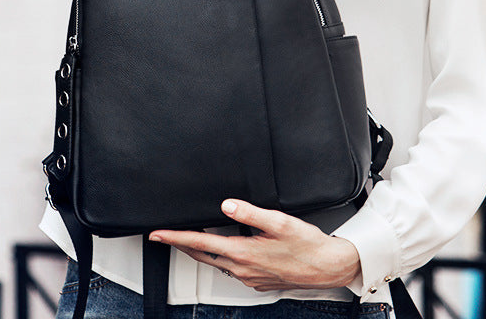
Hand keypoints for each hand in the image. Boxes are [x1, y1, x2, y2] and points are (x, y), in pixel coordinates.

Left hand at [149, 199, 360, 291]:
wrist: (327, 267)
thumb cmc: (307, 244)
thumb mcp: (279, 221)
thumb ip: (251, 212)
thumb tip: (227, 205)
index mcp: (243, 252)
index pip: (200, 244)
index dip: (175, 237)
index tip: (157, 234)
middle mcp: (242, 268)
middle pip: (202, 256)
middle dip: (180, 244)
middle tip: (162, 235)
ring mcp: (249, 277)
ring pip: (215, 263)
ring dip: (199, 251)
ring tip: (186, 238)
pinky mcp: (257, 280)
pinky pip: (230, 268)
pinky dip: (219, 257)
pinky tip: (221, 249)